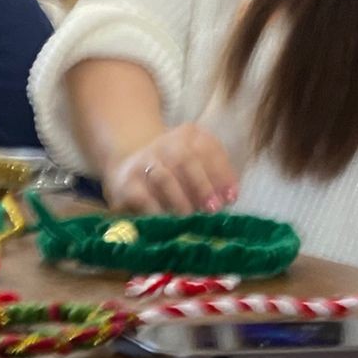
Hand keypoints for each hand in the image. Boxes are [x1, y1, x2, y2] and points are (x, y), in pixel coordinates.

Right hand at [104, 125, 239, 214]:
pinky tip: (168, 223)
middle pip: (185, 159)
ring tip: (190, 217)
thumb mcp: (196, 166)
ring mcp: (143, 162)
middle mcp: (164, 143)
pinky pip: (144, 198)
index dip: (222, 173)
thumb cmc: (174, 174)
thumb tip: (228, 198)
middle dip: (201, 186)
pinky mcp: (126, 184)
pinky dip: (159, 211)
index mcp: (188, 135)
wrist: (128, 169)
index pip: (208, 149)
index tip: (231, 198)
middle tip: (212, 209)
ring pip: (163, 177)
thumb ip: (214, 177)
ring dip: (180, 200)